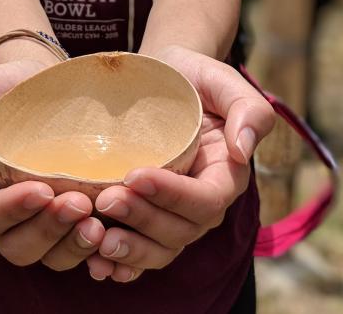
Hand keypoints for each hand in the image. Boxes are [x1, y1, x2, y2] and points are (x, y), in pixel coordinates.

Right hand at [0, 60, 103, 270]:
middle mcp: (8, 217)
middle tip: (80, 203)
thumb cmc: (10, 89)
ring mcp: (42, 225)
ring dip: (73, 246)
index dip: (10, 209)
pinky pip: (81, 254)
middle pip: (16, 246)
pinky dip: (96, 253)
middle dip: (47, 230)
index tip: (41, 190)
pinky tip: (114, 238)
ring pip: (50, 257)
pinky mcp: (73, 225)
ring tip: (98, 224)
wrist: (54, 87)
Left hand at [87, 46, 275, 281]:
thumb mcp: (222, 80)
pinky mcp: (146, 219)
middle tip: (105, 199)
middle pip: (180, 231)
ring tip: (98, 240)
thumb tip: (244, 151)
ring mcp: (173, 216)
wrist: (156, 79)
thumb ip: (248, 110)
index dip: (173, 195)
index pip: (206, 200)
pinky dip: (120, 264)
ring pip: (160, 250)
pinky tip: (94, 263)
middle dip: (143, 219)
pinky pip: (139, 254)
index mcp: (224, 175)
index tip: (134, 174)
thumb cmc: (189, 77)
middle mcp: (201, 203)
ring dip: (130, 250)